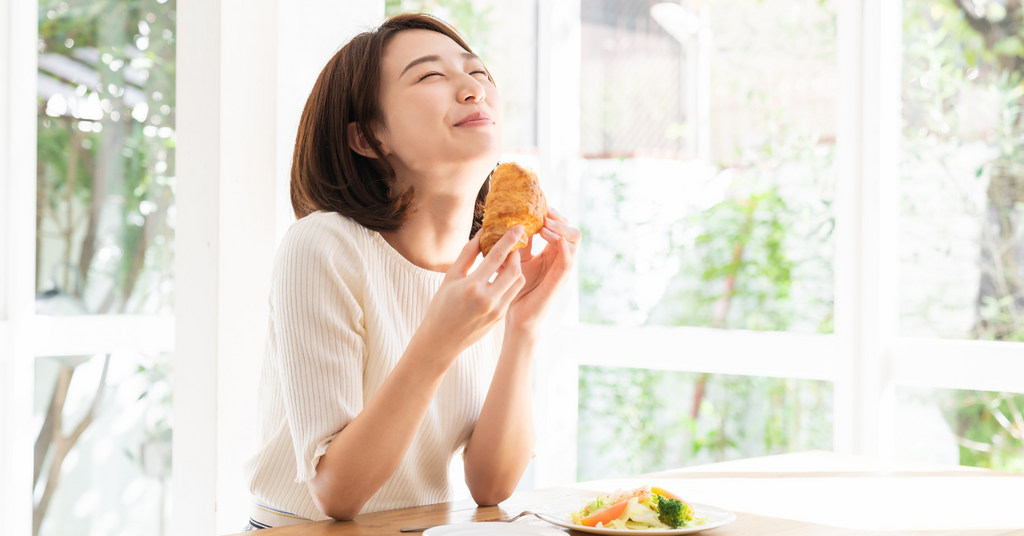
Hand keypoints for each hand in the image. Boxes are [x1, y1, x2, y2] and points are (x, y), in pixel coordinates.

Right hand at [413, 226, 527, 368]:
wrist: (441, 340)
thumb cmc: (441, 306)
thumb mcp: (450, 278)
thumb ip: (467, 255)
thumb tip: (482, 234)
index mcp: (472, 286)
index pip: (496, 257)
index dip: (509, 239)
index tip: (519, 226)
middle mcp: (487, 299)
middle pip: (513, 269)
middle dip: (517, 253)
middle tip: (514, 243)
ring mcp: (496, 310)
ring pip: (518, 282)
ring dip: (516, 268)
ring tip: (508, 259)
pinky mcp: (500, 317)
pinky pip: (512, 294)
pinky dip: (511, 281)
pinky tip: (503, 275)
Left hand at [503, 206, 580, 332]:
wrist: (516, 314)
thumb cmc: (516, 287)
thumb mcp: (515, 259)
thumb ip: (516, 243)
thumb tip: (506, 221)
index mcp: (550, 251)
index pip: (559, 226)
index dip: (552, 214)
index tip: (539, 205)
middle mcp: (559, 257)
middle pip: (570, 229)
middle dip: (559, 218)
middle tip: (544, 212)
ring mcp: (561, 268)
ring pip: (574, 240)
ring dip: (561, 229)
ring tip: (545, 226)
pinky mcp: (559, 281)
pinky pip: (569, 262)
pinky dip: (566, 249)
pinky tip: (558, 240)